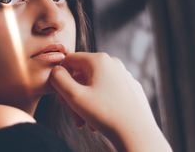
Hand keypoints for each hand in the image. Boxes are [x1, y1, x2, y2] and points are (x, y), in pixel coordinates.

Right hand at [49, 52, 171, 151]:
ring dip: (84, 102)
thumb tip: (55, 71)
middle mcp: (113, 63)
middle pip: (82, 74)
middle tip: (72, 115)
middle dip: (73, 95)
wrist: (138, 135)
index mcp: (99, 60)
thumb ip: (58, 79)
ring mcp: (123, 75)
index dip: (60, 77)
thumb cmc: (106, 115)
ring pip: (94, 85)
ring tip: (85, 122)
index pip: (69, 60)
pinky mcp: (130, 88)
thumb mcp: (74, 96)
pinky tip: (98, 120)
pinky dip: (98, 103)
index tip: (61, 96)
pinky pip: (107, 91)